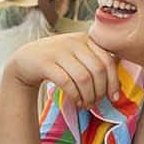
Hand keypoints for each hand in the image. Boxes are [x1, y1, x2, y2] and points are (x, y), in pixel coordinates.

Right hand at [4, 31, 118, 110]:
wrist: (26, 60)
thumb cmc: (58, 61)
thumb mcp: (77, 55)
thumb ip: (95, 62)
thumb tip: (117, 87)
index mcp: (85, 39)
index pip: (107, 60)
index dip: (114, 81)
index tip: (114, 97)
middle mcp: (73, 41)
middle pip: (97, 70)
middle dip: (100, 91)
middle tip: (96, 103)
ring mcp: (58, 51)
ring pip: (83, 78)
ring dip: (88, 96)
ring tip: (86, 104)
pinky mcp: (45, 63)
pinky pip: (67, 83)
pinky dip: (74, 96)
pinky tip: (76, 102)